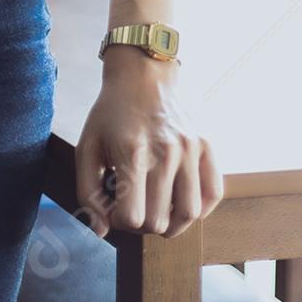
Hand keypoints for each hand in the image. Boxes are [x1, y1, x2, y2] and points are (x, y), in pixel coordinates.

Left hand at [74, 51, 222, 238]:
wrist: (143, 70)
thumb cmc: (111, 112)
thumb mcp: (87, 146)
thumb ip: (88, 192)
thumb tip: (101, 231)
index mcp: (132, 152)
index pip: (132, 218)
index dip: (118, 221)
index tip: (114, 207)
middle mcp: (166, 152)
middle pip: (160, 222)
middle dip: (142, 224)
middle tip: (134, 205)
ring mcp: (190, 149)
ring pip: (190, 215)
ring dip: (172, 222)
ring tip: (157, 209)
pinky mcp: (207, 145)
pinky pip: (213, 194)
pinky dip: (199, 208)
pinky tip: (179, 200)